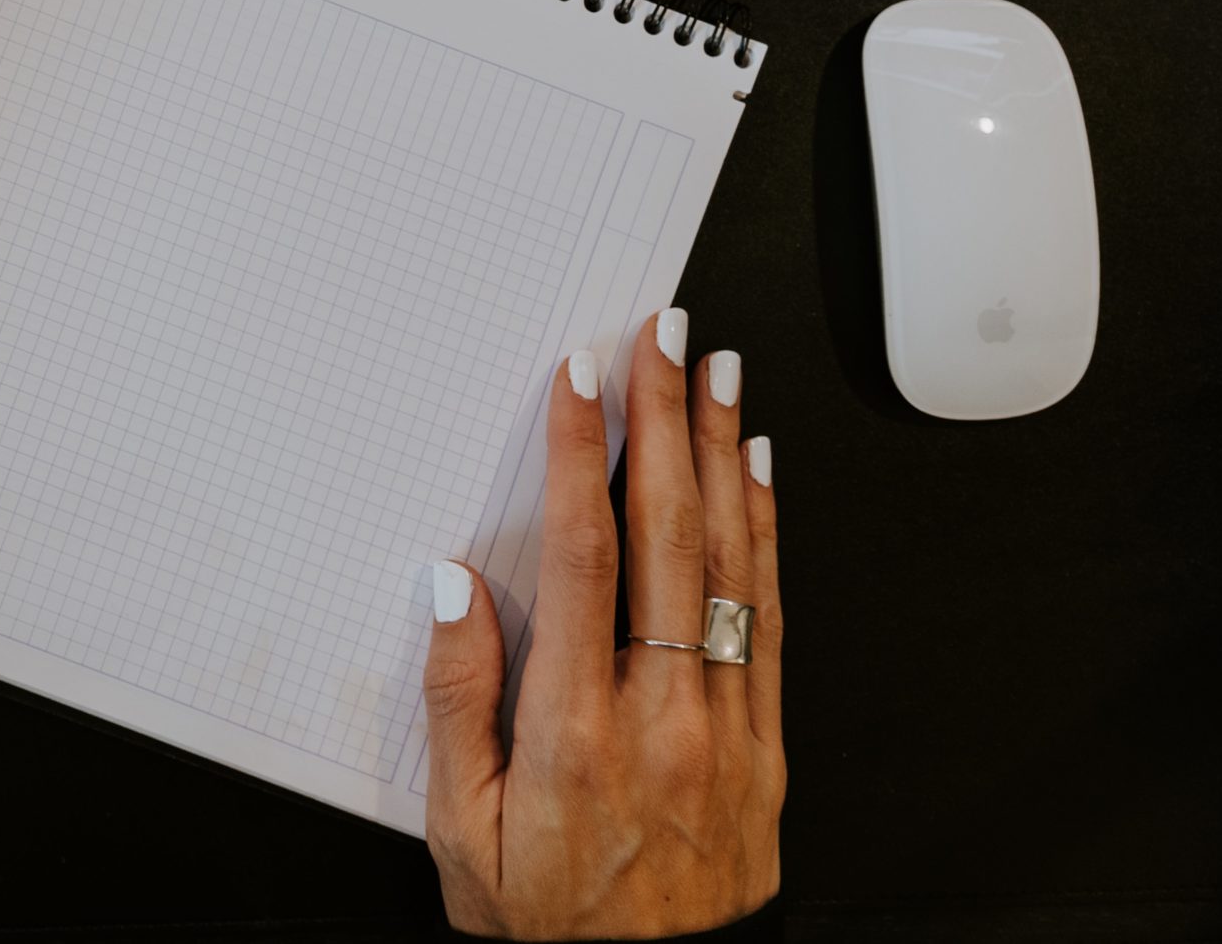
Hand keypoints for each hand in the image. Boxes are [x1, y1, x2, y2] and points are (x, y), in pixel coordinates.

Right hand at [424, 311, 782, 938]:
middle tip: (667, 337)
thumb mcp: (464, 840)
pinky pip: (768, 617)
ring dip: (725, 454)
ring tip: (720, 375)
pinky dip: (766, 534)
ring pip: (730, 563)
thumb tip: (453, 591)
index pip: (586, 557)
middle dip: (668, 420)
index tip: (582, 380)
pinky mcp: (764, 745)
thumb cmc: (555, 930)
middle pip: (669, 534)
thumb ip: (459, 707)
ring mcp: (726, 727)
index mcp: (576, 730)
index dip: (585, 455)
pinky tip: (760, 475)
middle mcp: (663, 715)